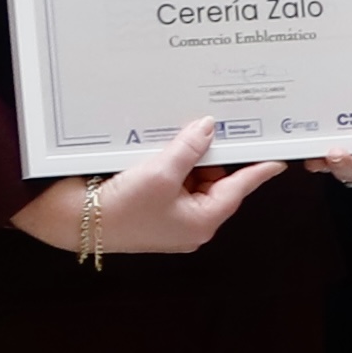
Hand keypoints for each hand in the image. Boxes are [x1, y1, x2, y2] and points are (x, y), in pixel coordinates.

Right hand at [11, 114, 291, 259]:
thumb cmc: (121, 205)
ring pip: (193, 181)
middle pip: (216, 181)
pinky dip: (168, 169)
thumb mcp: (161, 171)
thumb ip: (190, 148)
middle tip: (203, 131)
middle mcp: (192, 224)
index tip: (279, 157)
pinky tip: (156, 154)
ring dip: (185, 161)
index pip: (240, 187)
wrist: (72, 222)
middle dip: (209, 157)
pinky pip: (172, 185)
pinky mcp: (153, 213)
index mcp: (204, 220)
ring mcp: (172, 220)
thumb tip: (210, 128)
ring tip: (170, 144)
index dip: (258, 168)